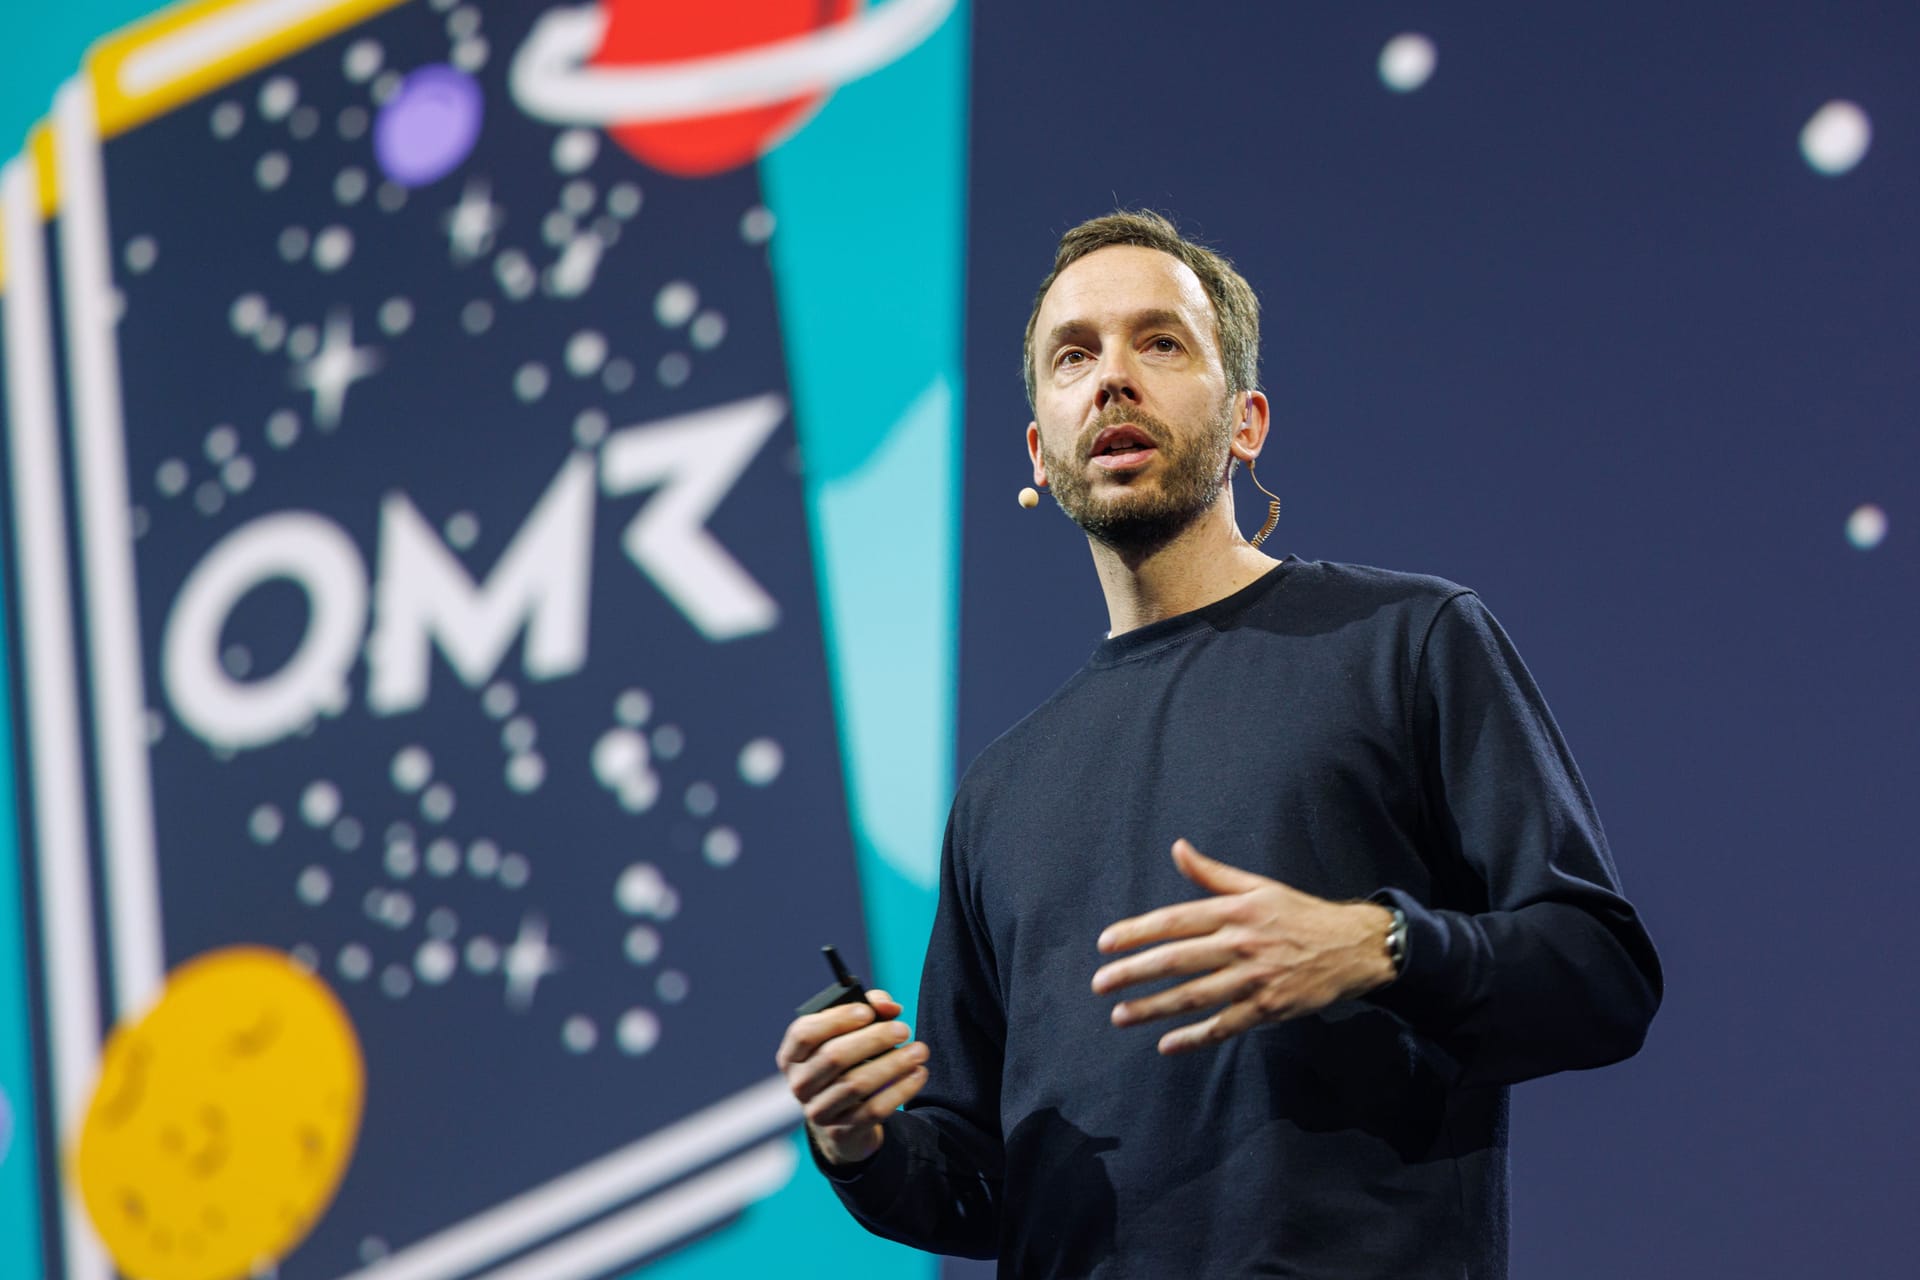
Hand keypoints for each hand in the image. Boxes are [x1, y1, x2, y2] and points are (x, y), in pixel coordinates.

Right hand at [775, 988, 929, 1164]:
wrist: (842, 1117)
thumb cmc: (846, 1063)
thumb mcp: (848, 1034)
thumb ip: (868, 1008)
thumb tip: (889, 1007)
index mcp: (792, 1055)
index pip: (804, 1033)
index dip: (836, 1019)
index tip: (868, 1012)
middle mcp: (799, 1084)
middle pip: (834, 1057)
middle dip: (873, 1039)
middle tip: (903, 1029)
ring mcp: (818, 1111)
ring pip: (856, 1084)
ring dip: (893, 1064)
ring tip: (920, 1051)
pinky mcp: (842, 1132)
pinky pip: (873, 1110)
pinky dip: (900, 1090)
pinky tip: (918, 1074)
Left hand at [1091, 839, 1396, 1054]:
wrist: (1352, 946)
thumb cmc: (1299, 913)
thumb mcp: (1257, 886)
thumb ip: (1212, 874)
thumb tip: (1178, 848)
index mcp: (1234, 911)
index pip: (1175, 921)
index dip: (1137, 932)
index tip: (1106, 944)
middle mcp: (1241, 943)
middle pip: (1177, 960)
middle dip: (1133, 973)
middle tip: (1100, 984)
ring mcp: (1254, 978)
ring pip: (1195, 995)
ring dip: (1154, 1008)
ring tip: (1120, 1016)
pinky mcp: (1268, 1008)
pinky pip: (1225, 1025)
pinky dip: (1195, 1037)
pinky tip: (1167, 1044)